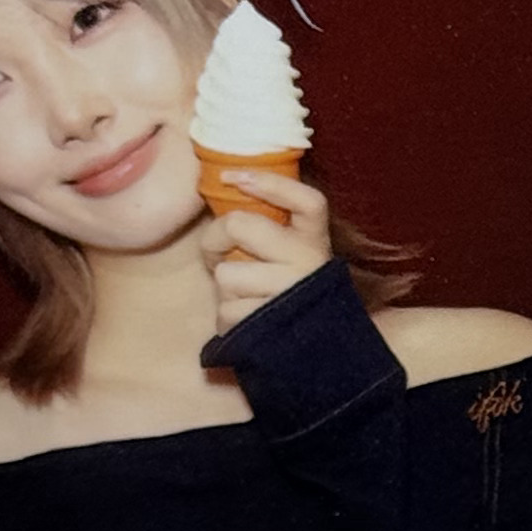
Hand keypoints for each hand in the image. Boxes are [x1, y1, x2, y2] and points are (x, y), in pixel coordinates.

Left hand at [202, 164, 334, 336]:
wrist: (316, 354)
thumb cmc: (289, 293)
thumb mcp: (292, 255)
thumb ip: (270, 227)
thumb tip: (226, 187)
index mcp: (315, 241)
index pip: (308, 202)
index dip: (269, 183)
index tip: (231, 177)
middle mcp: (308, 264)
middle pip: (240, 225)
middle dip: (215, 238)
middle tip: (218, 251)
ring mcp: (290, 296)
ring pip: (227, 274)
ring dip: (225, 288)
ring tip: (244, 296)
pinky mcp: (269, 328)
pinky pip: (226, 312)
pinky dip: (227, 319)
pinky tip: (246, 321)